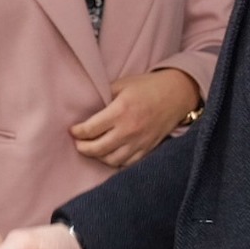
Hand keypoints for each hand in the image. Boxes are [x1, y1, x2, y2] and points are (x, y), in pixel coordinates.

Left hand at [71, 68, 200, 167]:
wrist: (176, 94)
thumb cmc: (147, 86)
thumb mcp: (122, 85)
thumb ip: (104, 97)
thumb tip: (85, 108)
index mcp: (120, 111)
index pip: (90, 129)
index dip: (77, 132)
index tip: (72, 130)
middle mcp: (129, 130)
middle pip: (98, 149)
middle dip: (83, 148)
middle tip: (78, 143)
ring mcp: (140, 142)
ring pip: (112, 160)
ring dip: (98, 157)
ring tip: (93, 149)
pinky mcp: (148, 149)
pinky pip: (127, 164)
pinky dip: (116, 162)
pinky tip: (110, 155)